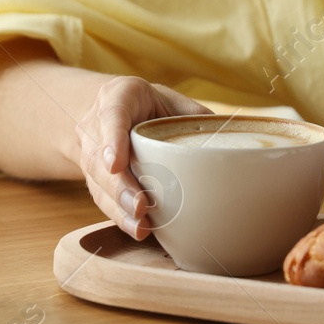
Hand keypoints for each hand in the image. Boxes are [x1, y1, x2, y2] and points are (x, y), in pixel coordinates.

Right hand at [74, 77, 209, 239]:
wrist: (116, 112)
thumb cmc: (153, 107)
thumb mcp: (174, 102)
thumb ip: (196, 119)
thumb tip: (232, 144)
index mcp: (120, 96)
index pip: (112, 113)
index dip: (112, 138)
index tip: (116, 164)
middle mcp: (96, 123)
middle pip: (100, 156)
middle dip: (120, 185)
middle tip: (140, 205)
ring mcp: (91, 151)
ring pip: (98, 181)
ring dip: (119, 206)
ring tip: (140, 223)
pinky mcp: (94, 177)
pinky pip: (101, 197)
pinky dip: (119, 215)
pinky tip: (137, 228)